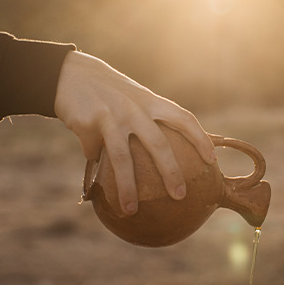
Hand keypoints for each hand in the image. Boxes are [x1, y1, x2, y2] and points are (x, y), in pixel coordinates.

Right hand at [54, 51, 216, 214]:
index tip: (212, 160)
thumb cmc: (110, 94)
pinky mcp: (90, 122)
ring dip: (127, 187)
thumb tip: (165, 161)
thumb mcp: (134, 100)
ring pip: (122, 158)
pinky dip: (93, 160)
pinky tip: (93, 173)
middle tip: (180, 195)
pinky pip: (93, 152)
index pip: (184, 119)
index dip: (200, 139)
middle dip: (171, 172)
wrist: (71, 74)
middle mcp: (136, 108)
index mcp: (151, 102)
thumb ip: (148, 122)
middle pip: (159, 144)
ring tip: (131, 210)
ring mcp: (113, 115)